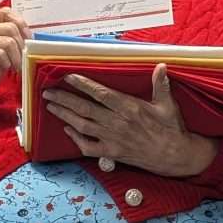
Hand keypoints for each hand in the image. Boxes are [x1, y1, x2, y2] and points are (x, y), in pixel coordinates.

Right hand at [0, 8, 29, 127]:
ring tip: (15, 65)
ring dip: (16, 58)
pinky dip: (7, 63)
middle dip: (21, 46)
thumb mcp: (6, 43)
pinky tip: (3, 67)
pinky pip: (1, 54)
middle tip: (23, 57)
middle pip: (11, 28)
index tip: (28, 37)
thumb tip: (33, 35)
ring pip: (8, 42)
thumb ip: (15, 34)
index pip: (7, 12)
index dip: (21, 24)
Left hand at [42, 63, 217, 175]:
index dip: (82, 85)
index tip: (67, 77)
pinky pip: (88, 147)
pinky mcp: (112, 153)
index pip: (100, 94)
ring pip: (82, 126)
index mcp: (129, 108)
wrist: (175, 157)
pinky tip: (67, 130)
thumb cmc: (171, 129)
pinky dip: (76, 139)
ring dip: (64, 116)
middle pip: (84, 109)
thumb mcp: (168, 104)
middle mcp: (117, 123)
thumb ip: (160, 85)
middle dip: (64, 99)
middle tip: (47, 92)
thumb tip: (161, 66)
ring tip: (51, 106)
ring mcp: (112, 139)